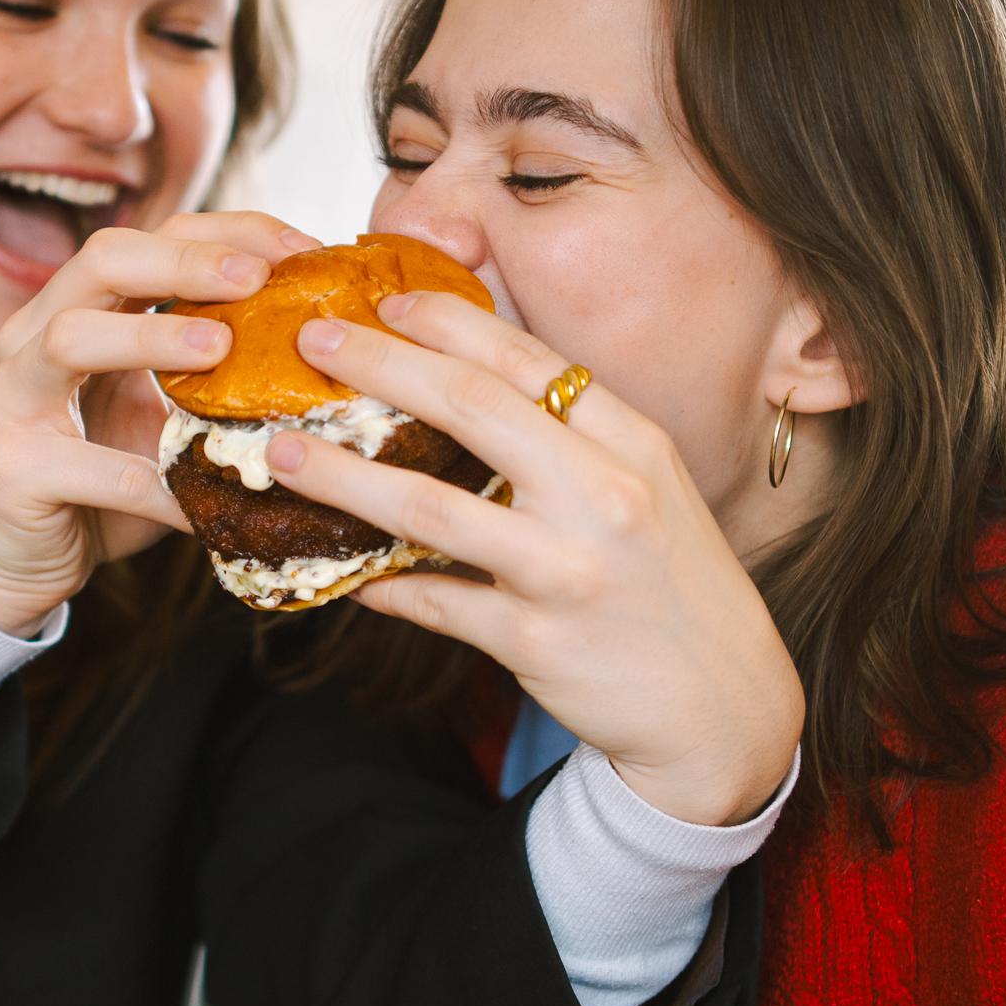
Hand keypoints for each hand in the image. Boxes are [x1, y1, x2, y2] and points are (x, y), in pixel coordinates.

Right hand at [0, 211, 317, 637]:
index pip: (151, 238)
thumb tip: (327, 347)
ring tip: (221, 349)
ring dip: (150, 338)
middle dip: (182, 260)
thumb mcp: (165, 411)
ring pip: (70, 339)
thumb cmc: (108, 476)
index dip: (225, 233)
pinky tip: (201, 502)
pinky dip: (150, 483)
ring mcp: (14, 398)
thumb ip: (216, 374)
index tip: (299, 248)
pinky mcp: (13, 468)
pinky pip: (85, 468)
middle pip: (100, 260)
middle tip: (254, 277)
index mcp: (78, 307)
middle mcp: (34, 336)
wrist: (24, 560)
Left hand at [266, 293, 802, 826]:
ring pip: (429, 509)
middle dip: (380, 365)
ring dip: (344, 476)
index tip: (384, 299)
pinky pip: (433, 603)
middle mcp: (603, 496)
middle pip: (471, 408)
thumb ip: (575, 437)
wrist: (722, 706)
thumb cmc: (672, 584)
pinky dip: (380, 586)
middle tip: (314, 343)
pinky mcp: (534, 640)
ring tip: (283, 452)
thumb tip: (472, 379)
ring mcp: (566, 570)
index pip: (528, 360)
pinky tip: (338, 573)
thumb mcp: (648, 489)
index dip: (448, 323)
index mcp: (633, 443)